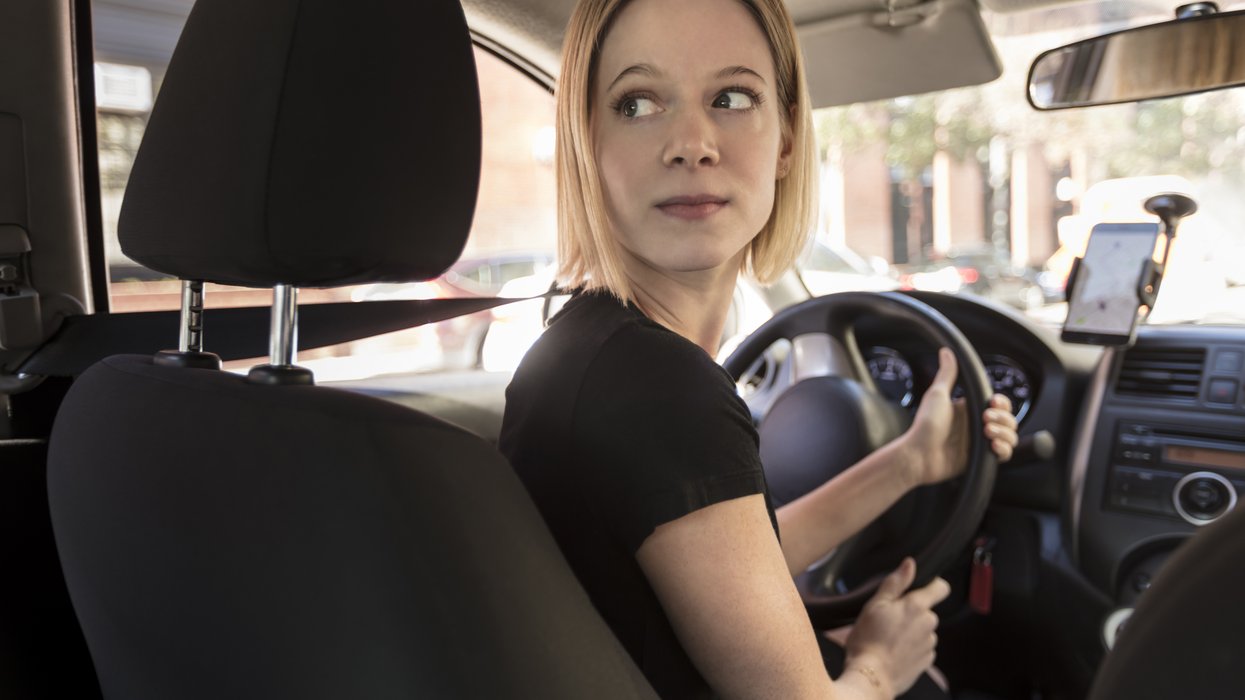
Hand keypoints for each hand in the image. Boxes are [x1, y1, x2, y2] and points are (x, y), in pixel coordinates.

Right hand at [844, 557, 949, 695]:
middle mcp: (929, 623)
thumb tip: (910, 564)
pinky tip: (894, 650)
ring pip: (923, 630)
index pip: (941, 587)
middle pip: (926, 610)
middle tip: (889, 618)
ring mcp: (929, 644)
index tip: (919, 587)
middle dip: (912, 612)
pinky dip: (911, 647)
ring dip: (911, 631)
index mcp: (917, 606)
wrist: (871, 676)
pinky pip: (921, 648)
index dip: (932, 584)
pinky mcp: (926, 661)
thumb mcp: (875, 605)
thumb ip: (895, 583)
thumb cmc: (869, 639)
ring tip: (889, 637)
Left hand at [903, 348, 1018, 487]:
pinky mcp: (981, 459)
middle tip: (986, 418)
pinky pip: (1004, 455)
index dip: (1002, 403)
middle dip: (1004, 417)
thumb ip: (947, 374)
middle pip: (1009, 419)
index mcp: (969, 409)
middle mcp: (977, 425)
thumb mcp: (937, 395)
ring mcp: (980, 443)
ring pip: (1010, 436)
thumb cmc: (925, 425)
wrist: (918, 455)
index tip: (993, 402)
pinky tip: (993, 445)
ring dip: (1005, 432)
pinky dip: (1004, 449)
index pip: (998, 403)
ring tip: (988, 432)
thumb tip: (946, 351)